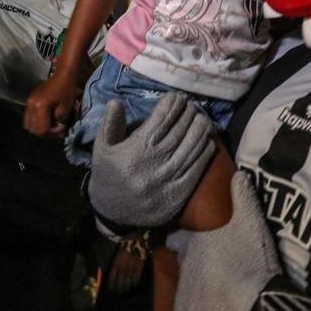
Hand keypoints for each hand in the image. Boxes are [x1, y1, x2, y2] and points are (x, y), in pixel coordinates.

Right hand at [23, 67, 81, 137]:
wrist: (63, 75)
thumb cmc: (66, 90)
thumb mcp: (66, 108)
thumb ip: (58, 121)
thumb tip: (55, 129)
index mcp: (39, 107)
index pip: (42, 130)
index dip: (53, 133)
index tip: (63, 127)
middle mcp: (30, 106)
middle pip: (33, 129)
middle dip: (46, 133)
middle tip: (57, 129)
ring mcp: (28, 103)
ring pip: (28, 125)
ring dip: (39, 129)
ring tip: (51, 125)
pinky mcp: (29, 101)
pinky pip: (28, 118)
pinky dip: (36, 122)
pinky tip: (46, 119)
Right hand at [88, 93, 214, 227]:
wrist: (111, 213)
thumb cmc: (108, 175)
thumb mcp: (102, 149)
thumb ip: (110, 124)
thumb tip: (115, 102)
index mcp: (135, 150)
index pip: (160, 120)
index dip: (171, 105)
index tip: (177, 97)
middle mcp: (154, 163)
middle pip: (179, 131)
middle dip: (188, 114)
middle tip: (192, 105)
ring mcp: (168, 179)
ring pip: (191, 148)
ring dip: (200, 130)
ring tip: (203, 118)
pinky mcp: (178, 194)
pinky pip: (196, 169)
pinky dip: (204, 154)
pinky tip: (209, 142)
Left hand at [107, 240, 145, 293]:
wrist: (139, 239)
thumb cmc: (128, 243)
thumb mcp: (119, 251)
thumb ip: (116, 261)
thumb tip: (114, 270)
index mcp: (117, 261)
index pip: (113, 275)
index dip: (112, 283)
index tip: (111, 288)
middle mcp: (124, 266)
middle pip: (121, 280)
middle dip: (120, 287)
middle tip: (119, 292)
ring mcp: (132, 267)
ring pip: (129, 280)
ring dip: (128, 287)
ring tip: (126, 291)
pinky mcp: (140, 267)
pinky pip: (137, 277)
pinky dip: (135, 282)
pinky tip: (134, 285)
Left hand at [171, 172, 282, 310]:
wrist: (252, 307)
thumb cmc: (250, 261)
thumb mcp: (251, 224)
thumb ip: (242, 199)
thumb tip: (237, 175)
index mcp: (192, 242)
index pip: (178, 237)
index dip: (186, 237)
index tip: (195, 237)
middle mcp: (182, 265)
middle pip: (181, 261)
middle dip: (191, 260)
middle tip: (209, 262)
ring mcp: (183, 292)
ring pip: (185, 285)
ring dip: (195, 284)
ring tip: (214, 285)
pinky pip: (188, 310)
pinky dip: (197, 308)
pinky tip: (213, 306)